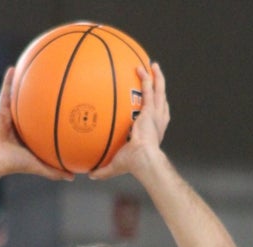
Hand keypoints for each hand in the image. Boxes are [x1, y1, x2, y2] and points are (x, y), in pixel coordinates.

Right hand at [0, 67, 72, 180]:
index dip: (55, 117)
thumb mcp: (37, 166)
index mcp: (32, 138)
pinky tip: (14, 68)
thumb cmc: (12, 164)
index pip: (46, 125)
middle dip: (44, 98)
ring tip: (35, 69)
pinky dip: (8, 81)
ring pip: (21, 99)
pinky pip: (5, 93)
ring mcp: (11, 118)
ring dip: (26, 85)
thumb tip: (74, 177)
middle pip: (36, 109)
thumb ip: (54, 171)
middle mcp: (23, 127)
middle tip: (56, 84)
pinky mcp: (0, 112)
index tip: (67, 108)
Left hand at [89, 61, 169, 180]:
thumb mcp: (116, 166)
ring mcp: (156, 114)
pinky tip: (141, 67)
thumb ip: (104, 169)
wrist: (143, 159)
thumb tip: (90, 175)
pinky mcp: (151, 110)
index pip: (158, 117)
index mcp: (154, 131)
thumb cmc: (133, 164)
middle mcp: (158, 121)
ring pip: (159, 91)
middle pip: (161, 100)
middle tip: (155, 77)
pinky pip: (149, 89)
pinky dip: (146, 78)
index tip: (153, 102)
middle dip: (159, 87)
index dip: (157, 108)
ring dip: (156, 77)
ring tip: (152, 65)